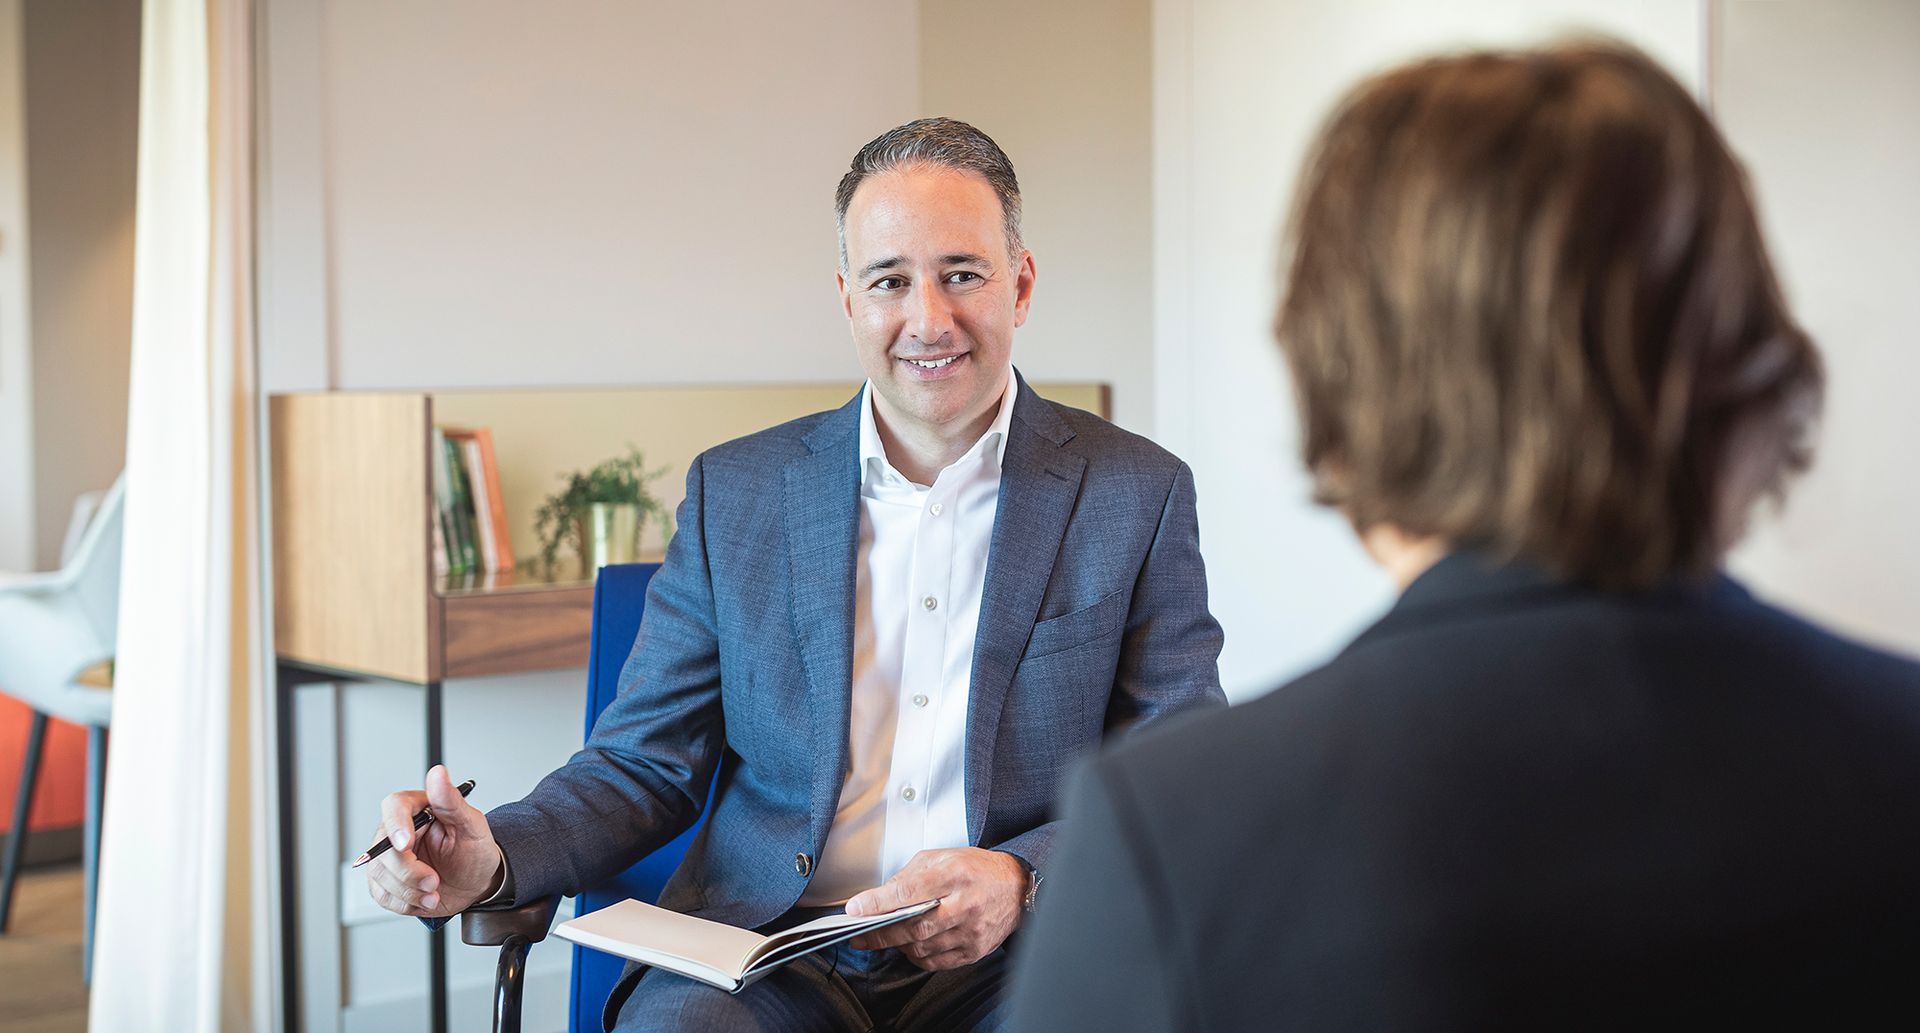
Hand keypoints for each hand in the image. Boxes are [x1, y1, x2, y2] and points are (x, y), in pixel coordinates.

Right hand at [364, 764, 501, 918]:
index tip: (407, 845)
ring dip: (410, 891)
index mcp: (417, 809)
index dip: (396, 826)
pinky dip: (405, 903)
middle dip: (409, 872)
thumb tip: (438, 773)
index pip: (394, 807)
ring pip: (380, 875)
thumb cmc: (474, 850)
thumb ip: (452, 801)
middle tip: (434, 880)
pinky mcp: (386, 882)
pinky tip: (425, 898)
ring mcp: (389, 858)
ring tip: (435, 891)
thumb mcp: (472, 825)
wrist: (476, 882)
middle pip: (383, 850)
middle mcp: (398, 832)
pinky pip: (383, 896)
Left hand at [844, 847, 1026, 970]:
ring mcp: (971, 931)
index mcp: (954, 875)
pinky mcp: (975, 950)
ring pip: (923, 947)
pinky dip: (918, 956)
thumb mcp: (943, 857)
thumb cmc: (978, 869)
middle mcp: (964, 904)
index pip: (909, 892)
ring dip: (899, 945)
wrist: (1016, 887)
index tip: (856, 909)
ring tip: (887, 938)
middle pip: (914, 926)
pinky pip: (937, 961)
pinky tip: (911, 947)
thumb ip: (911, 874)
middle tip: (860, 936)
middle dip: (881, 934)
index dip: (878, 902)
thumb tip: (881, 895)